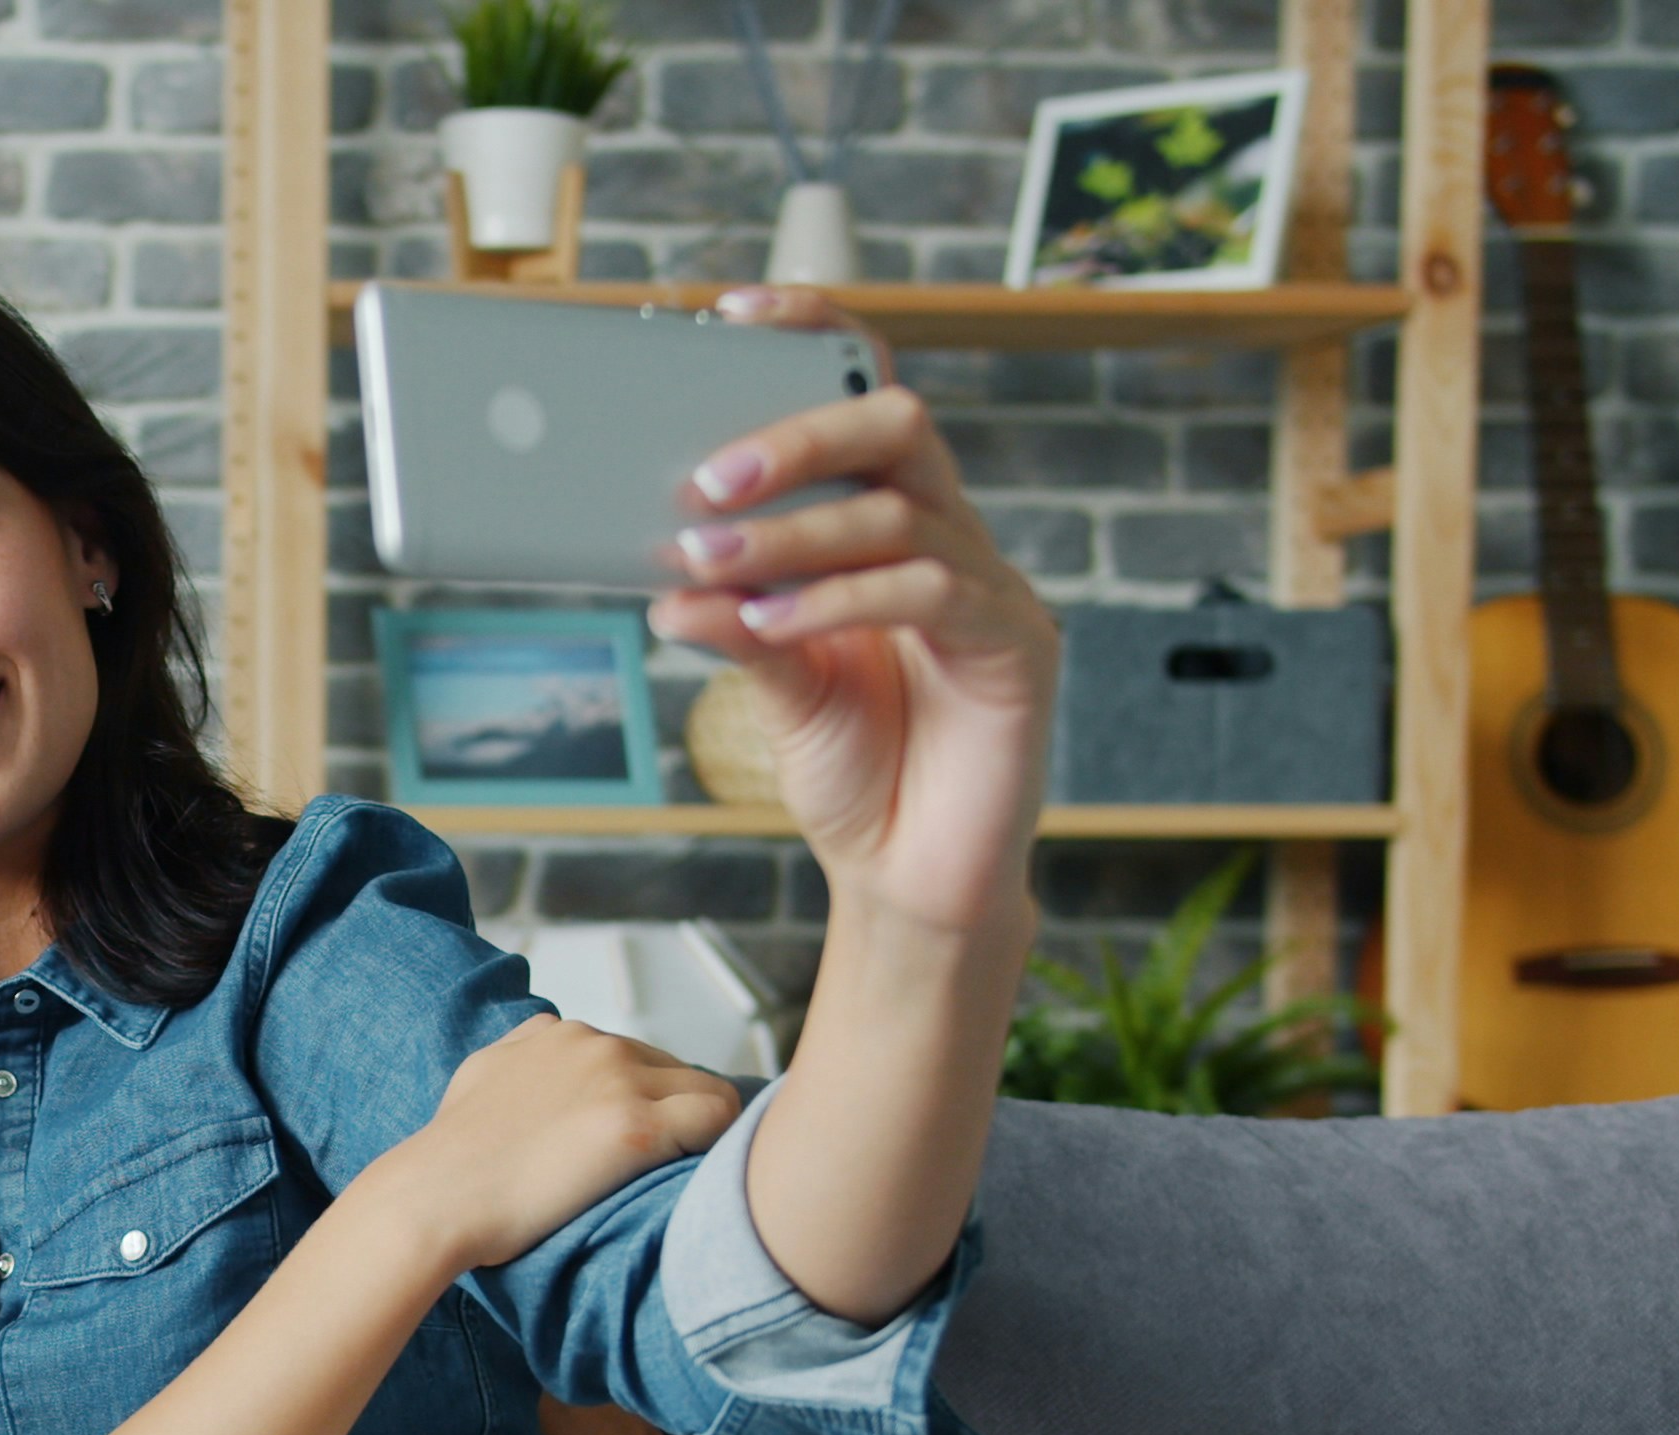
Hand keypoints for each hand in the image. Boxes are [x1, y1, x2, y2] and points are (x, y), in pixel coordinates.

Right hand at [374, 1016, 740, 1273]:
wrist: (436, 1197)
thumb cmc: (451, 1157)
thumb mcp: (480, 1076)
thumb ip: (520, 1057)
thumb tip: (536, 1055)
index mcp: (558, 1033)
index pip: (631, 1055)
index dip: (640, 1100)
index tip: (631, 1141)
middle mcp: (593, 1045)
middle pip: (674, 1070)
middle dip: (672, 1112)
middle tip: (659, 1166)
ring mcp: (617, 1081)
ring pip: (705, 1090)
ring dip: (700, 1130)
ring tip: (682, 1175)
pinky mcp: (635, 1126)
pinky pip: (716, 1116)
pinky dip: (717, 1142)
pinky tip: (699, 1173)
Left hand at [648, 287, 1056, 937]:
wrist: (912, 876)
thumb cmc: (854, 766)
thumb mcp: (773, 683)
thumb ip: (731, 621)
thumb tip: (665, 578)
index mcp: (887, 522)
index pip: (864, 393)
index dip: (811, 334)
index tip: (729, 313)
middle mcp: (946, 536)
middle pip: (894, 424)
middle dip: (799, 434)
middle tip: (709, 476)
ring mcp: (987, 586)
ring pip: (901, 507)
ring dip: (794, 530)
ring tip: (705, 561)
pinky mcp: (1013, 645)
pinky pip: (929, 589)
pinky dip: (838, 598)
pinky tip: (770, 624)